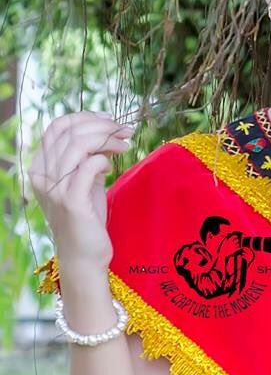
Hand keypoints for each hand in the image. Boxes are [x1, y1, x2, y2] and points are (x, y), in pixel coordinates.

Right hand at [28, 111, 134, 271]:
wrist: (84, 256)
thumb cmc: (87, 218)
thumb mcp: (84, 181)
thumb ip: (86, 158)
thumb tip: (105, 131)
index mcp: (41, 168)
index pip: (56, 127)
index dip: (84, 117)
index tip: (109, 119)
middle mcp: (42, 176)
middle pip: (69, 131)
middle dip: (101, 125)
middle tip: (125, 130)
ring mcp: (55, 189)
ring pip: (79, 144)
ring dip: (107, 139)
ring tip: (125, 145)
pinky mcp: (71, 201)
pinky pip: (89, 165)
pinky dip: (104, 160)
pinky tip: (111, 168)